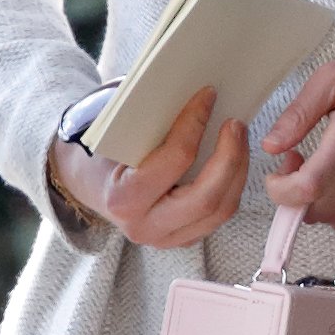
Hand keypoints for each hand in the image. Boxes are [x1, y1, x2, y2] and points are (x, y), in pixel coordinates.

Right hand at [49, 87, 249, 248]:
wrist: (95, 190)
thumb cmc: (108, 157)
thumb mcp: (118, 139)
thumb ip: (150, 124)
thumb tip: (196, 95)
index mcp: (124, 199)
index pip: (175, 160)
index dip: (195, 124)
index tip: (208, 97)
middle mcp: (146, 227)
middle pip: (206, 198)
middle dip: (230, 157)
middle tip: (236, 124)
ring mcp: (168, 240)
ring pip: (221, 210)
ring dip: (238, 170)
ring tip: (239, 138)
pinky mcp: (184, 240)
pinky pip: (219, 215)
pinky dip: (232, 184)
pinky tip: (234, 160)